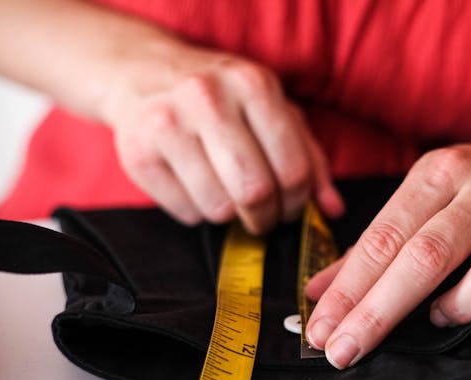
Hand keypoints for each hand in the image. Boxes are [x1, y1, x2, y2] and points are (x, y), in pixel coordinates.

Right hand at [103, 43, 343, 230]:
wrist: (143, 71)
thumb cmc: (222, 98)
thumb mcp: (273, 111)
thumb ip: (310, 159)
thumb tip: (332, 209)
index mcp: (252, 86)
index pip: (293, 170)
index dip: (298, 203)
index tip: (291, 208)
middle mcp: (207, 99)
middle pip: (255, 192)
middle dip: (266, 218)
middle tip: (263, 217)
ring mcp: (167, 124)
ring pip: (219, 208)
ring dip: (231, 217)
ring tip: (228, 197)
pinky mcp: (137, 154)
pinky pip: (185, 213)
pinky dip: (198, 213)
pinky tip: (196, 188)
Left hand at [304, 138, 470, 368]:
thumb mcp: (419, 198)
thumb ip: (370, 246)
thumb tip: (318, 293)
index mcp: (442, 171)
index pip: (385, 237)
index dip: (349, 289)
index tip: (321, 330)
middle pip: (428, 256)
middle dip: (378, 312)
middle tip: (344, 351)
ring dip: (460, 305)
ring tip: (439, 315)